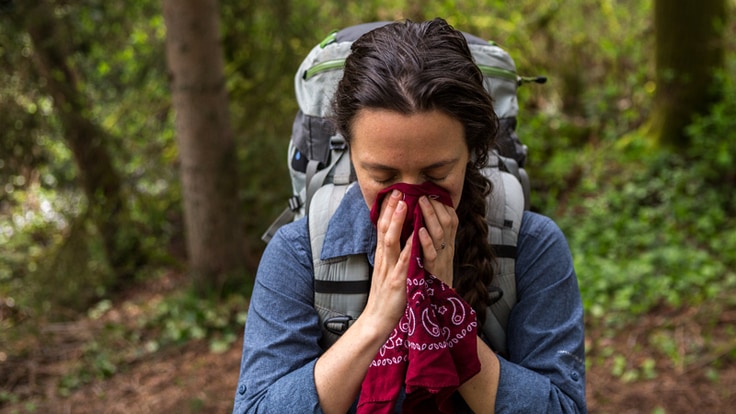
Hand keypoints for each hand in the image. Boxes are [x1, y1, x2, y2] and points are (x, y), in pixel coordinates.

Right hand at [363, 190, 412, 333]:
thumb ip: (390, 254)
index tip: (394, 194)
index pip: (382, 228)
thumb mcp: (386, 271)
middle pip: (383, 229)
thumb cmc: (386, 297)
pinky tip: (415, 237)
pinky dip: (408, 248)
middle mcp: (383, 260)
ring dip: (397, 222)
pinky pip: (403, 263)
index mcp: (383, 257)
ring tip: (404, 205)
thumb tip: (396, 238)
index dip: (387, 210)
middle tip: (397, 190)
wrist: (378, 321)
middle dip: (391, 209)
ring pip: (390, 241)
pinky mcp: (396, 282)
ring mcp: (389, 270)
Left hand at [417, 195, 457, 286]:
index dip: (442, 204)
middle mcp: (447, 250)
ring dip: (430, 217)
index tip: (431, 191)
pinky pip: (431, 255)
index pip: (450, 218)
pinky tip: (419, 231)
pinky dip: (426, 242)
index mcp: (447, 245)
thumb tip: (427, 218)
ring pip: (440, 234)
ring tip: (422, 203)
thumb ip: (435, 238)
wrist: (435, 307)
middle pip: (447, 222)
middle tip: (423, 191)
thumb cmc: (433, 279)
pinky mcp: (433, 272)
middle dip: (435, 205)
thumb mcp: (437, 255)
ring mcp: (441, 260)